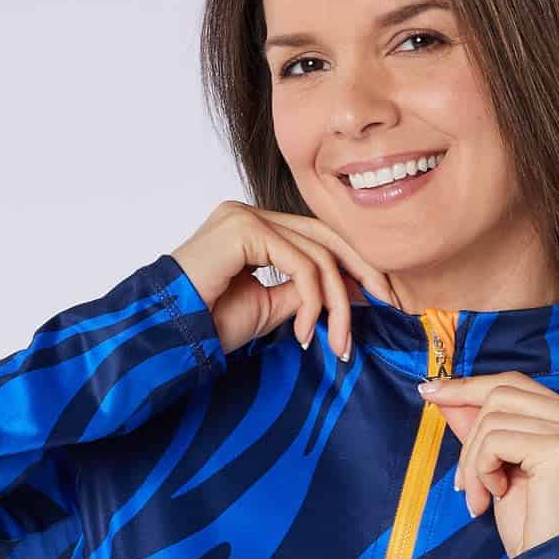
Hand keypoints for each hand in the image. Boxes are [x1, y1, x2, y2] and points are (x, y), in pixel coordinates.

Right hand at [169, 201, 392, 361]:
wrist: (168, 335)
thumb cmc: (207, 325)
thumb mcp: (270, 308)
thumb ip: (304, 291)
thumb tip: (347, 288)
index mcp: (253, 229)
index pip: (316, 238)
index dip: (354, 265)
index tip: (380, 298)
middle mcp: (249, 215)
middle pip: (325, 236)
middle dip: (363, 271)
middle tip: (390, 304)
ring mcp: (245, 217)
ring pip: (317, 253)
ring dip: (336, 303)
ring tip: (337, 343)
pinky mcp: (243, 228)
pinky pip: (300, 263)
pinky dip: (313, 300)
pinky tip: (306, 332)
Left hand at [418, 372, 558, 558]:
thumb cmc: (538, 529)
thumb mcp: (504, 471)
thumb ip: (483, 430)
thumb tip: (445, 395)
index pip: (518, 384)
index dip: (471, 387)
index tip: (432, 392)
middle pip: (503, 393)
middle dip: (469, 435)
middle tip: (462, 482)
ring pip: (494, 416)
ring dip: (473, 460)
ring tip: (480, 497)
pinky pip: (496, 439)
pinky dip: (482, 469)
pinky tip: (495, 497)